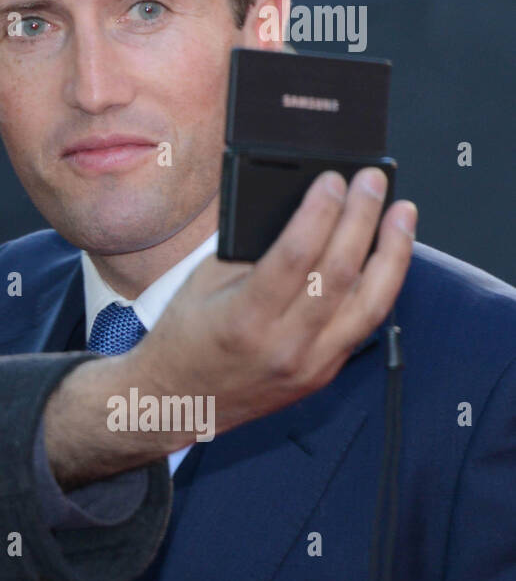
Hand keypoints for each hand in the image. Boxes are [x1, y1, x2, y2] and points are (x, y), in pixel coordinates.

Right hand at [134, 167, 415, 436]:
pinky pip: (364, 324)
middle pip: (339, 273)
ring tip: (402, 214)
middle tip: (372, 182)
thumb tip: (298, 208)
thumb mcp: (200, 284)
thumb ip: (247, 250)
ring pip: (370, 303)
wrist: (179, 400)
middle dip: (361, 218)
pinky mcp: (324, 374)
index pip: (296, 256)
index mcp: (244, 319)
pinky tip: (385, 255)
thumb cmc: (183, 337)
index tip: (333, 180)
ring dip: (392, 252)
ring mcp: (310, 365)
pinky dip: (380, 284)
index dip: (320, 212)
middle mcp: (283, 347)